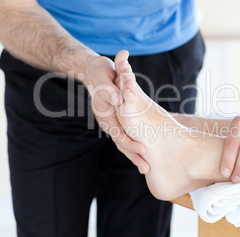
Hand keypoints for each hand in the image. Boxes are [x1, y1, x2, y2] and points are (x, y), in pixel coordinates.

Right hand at [83, 53, 149, 173]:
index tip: (142, 150)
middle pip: (121, 142)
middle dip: (133, 156)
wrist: (94, 70)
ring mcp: (112, 121)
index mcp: (104, 114)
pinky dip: (133, 144)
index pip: (117, 133)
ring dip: (134, 154)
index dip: (130, 143)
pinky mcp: (117, 119)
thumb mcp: (103, 78)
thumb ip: (109, 90)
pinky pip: (125, 135)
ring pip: (123, 141)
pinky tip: (143, 153)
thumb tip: (120, 100)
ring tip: (146, 167)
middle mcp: (108, 121)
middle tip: (146, 168)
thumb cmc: (99, 73)